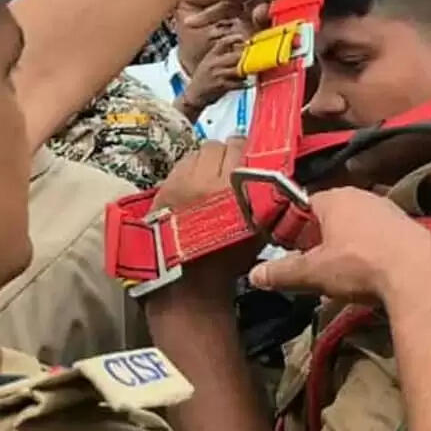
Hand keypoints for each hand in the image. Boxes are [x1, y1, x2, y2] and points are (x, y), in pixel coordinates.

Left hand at [149, 139, 257, 299]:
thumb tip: (268, 172)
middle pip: (218, 145)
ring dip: (205, 161)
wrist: (190, 285)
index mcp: (235, 185)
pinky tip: (192, 189)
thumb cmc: (228, 261)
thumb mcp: (261, 227)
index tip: (250, 159)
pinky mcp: (163, 189)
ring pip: (196, 153)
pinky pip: (179, 167)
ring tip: (210, 179)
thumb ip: (266, 195)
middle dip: (226, 154)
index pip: (242, 146)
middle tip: (230, 168)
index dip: (247, 151)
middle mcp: (206, 178)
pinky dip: (188, 172)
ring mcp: (181, 182)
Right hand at [178, 32, 247, 119]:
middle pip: (235, 56)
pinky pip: (238, 84)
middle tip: (257, 55)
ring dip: (248, 70)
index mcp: (211, 56)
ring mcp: (218, 75)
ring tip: (255, 70)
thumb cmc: (204, 79)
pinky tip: (250, 83)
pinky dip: (245, 83)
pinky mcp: (221, 86)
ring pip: (238, 69)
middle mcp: (214, 64)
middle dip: (247, 56)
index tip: (243, 37)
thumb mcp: (209, 63)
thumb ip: (222, 55)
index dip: (234, 38)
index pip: (223, 43)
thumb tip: (239, 48)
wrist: (194, 95)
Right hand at [247, 188, 430, 302]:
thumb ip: (283, 272)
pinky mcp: (409, 226)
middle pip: (333, 213)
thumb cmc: (359, 264)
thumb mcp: (314, 272)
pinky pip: (382, 234)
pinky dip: (374, 248)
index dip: (295, 225)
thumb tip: (254, 275)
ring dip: (350, 242)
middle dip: (323, 235)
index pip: (305, 204)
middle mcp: (363, 195)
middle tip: (316, 262)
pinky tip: (373, 270)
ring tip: (345, 270)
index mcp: (335, 198)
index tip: (291, 246)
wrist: (417, 273)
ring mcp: (389, 208)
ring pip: (359, 223)